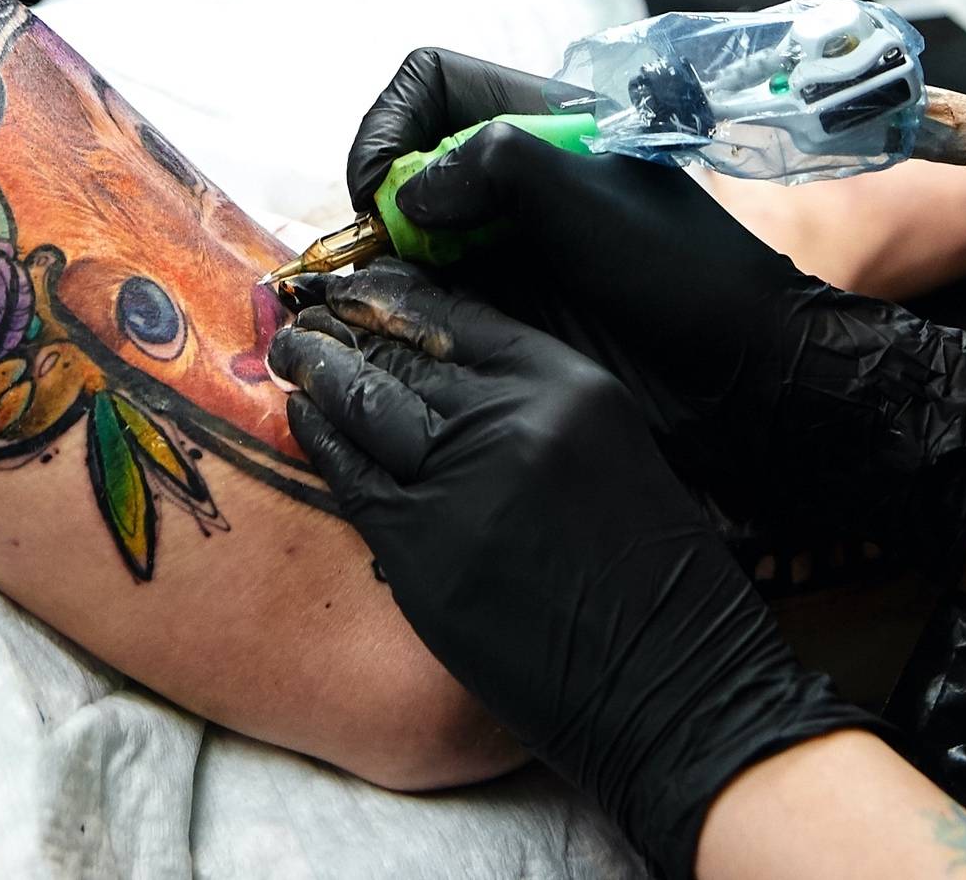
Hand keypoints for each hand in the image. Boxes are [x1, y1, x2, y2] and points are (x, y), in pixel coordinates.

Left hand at [271, 269, 871, 879]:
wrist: (673, 682)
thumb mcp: (616, 447)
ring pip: (367, 403)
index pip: (459, 314)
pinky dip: (321, 440)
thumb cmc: (658, 574)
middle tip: (305, 311)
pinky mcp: (425, 552)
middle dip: (345, 326)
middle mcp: (514, 420)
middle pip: (402, 352)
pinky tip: (302, 417)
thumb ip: (541, 400)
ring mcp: (464, 485)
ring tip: (292, 351)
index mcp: (570, 385)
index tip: (358, 282)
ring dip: (320, 371)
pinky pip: (353, 477)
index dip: (395, 294)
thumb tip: (452, 367)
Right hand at [331, 49, 965, 578]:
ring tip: (387, 310)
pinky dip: (406, 315)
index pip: (431, 85)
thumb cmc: (688, 281)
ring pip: (410, 239)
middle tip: (372, 265)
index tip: (385, 193)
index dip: (392, 126)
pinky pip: (433, 301)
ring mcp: (512, 251)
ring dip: (385, 269)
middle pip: (408, 164)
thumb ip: (492, 166)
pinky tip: (414, 342)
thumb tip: (412, 197)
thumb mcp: (591, 201)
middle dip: (376, 207)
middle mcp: (519, 184)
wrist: (750, 388)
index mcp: (545, 129)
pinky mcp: (510, 315)